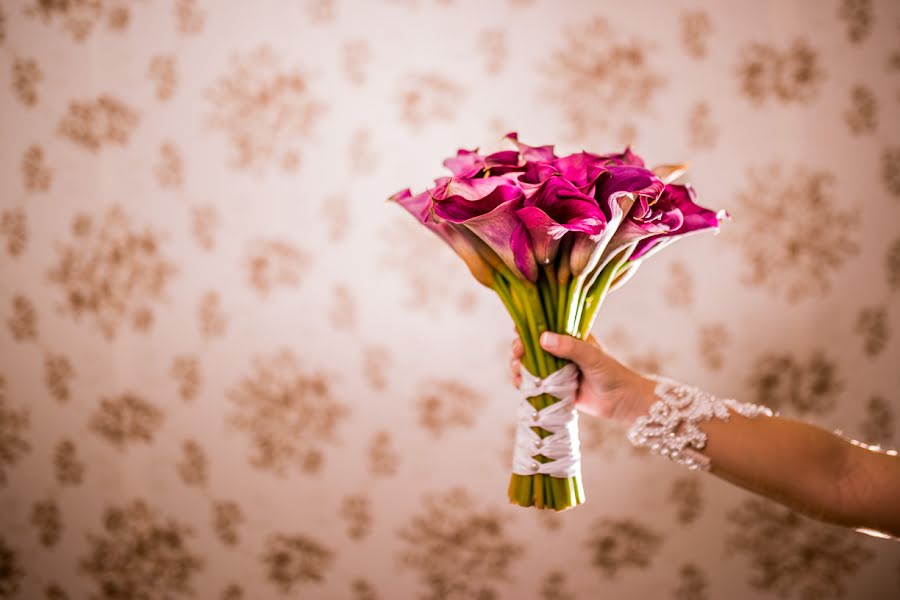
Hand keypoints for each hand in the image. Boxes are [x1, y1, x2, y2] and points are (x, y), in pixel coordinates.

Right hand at [510, 331, 654, 425]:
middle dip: (519, 348)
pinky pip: (534, 383)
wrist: (623, 402)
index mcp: (570, 337)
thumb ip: (569, 347)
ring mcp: (556, 369)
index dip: (528, 328)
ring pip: (529, 364)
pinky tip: (520, 384)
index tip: (518, 333)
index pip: (544, 326)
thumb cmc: (612, 373)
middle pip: (531, 345)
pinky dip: (523, 382)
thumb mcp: (592, 357)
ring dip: (518, 366)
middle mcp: (560, 351)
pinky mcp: (554, 387)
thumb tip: (542, 338)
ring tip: (517, 371)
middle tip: (517, 355)